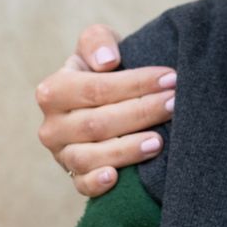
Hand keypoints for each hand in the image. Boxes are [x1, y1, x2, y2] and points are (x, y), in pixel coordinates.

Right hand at [35, 24, 175, 196]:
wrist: (105, 101)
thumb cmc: (106, 69)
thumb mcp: (98, 46)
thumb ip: (97, 41)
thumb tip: (106, 61)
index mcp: (54, 91)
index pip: (95, 89)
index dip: (136, 83)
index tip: (171, 77)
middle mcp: (52, 126)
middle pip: (97, 123)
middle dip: (142, 113)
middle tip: (175, 103)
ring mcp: (62, 154)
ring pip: (89, 156)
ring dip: (127, 150)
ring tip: (160, 140)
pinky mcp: (75, 176)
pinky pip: (82, 185)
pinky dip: (97, 183)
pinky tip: (116, 177)